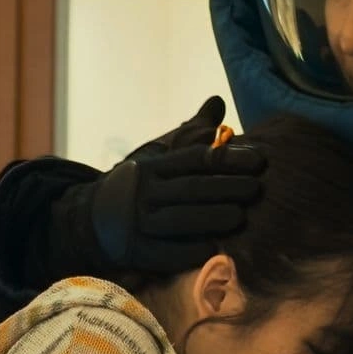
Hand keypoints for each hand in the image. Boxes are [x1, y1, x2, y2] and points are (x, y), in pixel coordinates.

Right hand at [50, 97, 264, 276]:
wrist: (93, 220)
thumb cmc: (142, 186)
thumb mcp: (160, 156)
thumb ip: (192, 133)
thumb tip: (217, 101)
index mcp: (152, 166)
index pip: (194, 159)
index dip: (228, 159)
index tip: (259, 160)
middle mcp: (143, 192)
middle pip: (190, 188)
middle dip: (227, 188)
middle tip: (257, 189)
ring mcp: (138, 222)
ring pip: (179, 219)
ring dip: (212, 218)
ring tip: (241, 217)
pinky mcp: (136, 251)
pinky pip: (165, 252)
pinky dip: (190, 250)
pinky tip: (214, 247)